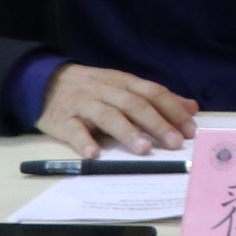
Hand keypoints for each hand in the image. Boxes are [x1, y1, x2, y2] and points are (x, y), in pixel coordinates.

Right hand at [35, 64, 195, 157]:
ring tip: (144, 149)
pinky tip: (94, 154)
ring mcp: (83, 105)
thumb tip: (191, 107)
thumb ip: (156, 98)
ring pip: (108, 116)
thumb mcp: (124, 86)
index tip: (191, 130)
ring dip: (127, 132)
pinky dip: (83, 142)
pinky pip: (73, 130)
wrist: (44, 82)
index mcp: (124, 82)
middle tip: (175, 143)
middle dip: (157, 124)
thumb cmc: (92, 88)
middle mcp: (106, 91)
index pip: (153, 93)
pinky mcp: (62, 120)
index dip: (173, 110)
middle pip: (134, 105)